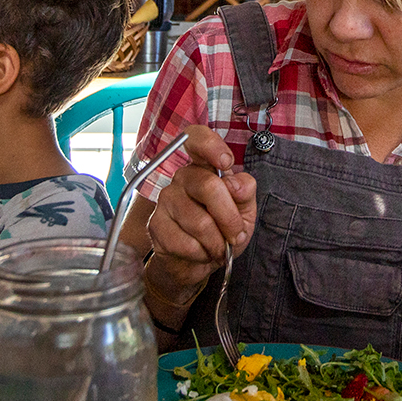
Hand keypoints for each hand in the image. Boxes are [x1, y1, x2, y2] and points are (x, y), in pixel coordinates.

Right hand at [132, 124, 256, 302]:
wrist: (199, 261)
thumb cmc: (222, 230)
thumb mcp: (244, 210)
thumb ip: (245, 192)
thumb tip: (236, 184)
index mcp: (204, 167)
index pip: (196, 139)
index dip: (210, 145)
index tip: (226, 162)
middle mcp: (182, 178)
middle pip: (208, 186)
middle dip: (230, 218)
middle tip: (237, 236)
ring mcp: (166, 200)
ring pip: (199, 221)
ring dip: (217, 242)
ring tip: (219, 248)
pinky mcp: (156, 225)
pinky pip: (185, 242)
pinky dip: (201, 253)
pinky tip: (201, 252)